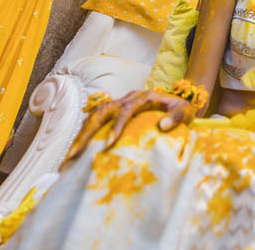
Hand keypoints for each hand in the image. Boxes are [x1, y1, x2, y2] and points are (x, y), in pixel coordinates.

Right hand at [65, 89, 193, 162]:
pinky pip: (94, 118)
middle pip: (101, 112)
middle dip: (86, 133)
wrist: (176, 99)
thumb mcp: (185, 111)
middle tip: (73, 154)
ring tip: (68, 156)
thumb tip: (162, 126)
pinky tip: (74, 148)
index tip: (109, 144)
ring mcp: (118, 103)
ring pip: (93, 115)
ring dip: (80, 134)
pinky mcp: (114, 111)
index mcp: (142, 98)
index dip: (116, 126)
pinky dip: (83, 131)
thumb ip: (176, 117)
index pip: (125, 110)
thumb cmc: (181, 108)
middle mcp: (126, 98)